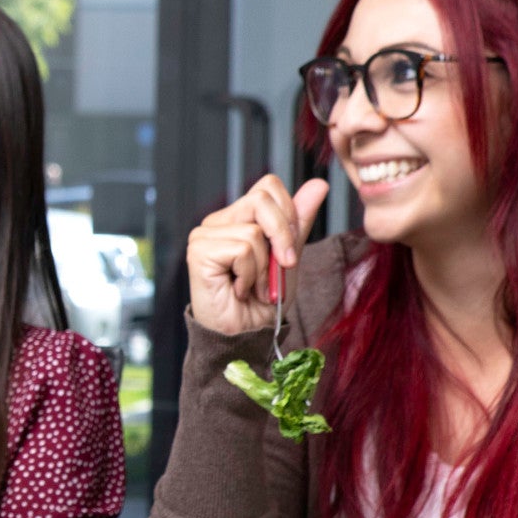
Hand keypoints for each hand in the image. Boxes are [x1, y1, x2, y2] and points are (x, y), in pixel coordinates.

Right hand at [187, 175, 329, 336]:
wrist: (248, 334)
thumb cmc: (264, 300)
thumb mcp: (289, 256)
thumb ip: (298, 221)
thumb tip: (317, 184)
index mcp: (237, 218)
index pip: (267, 187)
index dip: (288, 213)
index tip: (290, 248)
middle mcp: (217, 222)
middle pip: (262, 199)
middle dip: (283, 236)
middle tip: (282, 266)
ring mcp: (204, 235)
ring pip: (254, 231)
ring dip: (265, 266)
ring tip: (254, 285)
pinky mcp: (199, 251)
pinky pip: (242, 250)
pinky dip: (250, 274)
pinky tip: (238, 289)